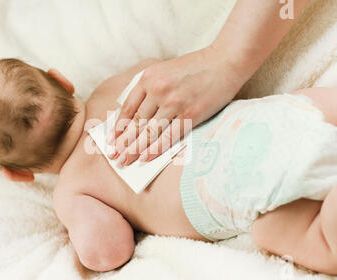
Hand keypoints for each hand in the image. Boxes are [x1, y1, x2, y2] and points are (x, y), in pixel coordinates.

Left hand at [108, 47, 242, 165]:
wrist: (225, 61)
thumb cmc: (195, 68)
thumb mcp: (165, 70)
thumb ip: (149, 88)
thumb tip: (135, 115)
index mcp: (149, 78)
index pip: (128, 108)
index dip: (118, 127)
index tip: (112, 140)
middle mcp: (158, 90)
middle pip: (136, 122)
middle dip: (124, 142)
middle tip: (114, 156)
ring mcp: (174, 103)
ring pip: (149, 132)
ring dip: (135, 149)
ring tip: (125, 161)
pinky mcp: (190, 114)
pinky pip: (168, 136)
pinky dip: (155, 149)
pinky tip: (145, 158)